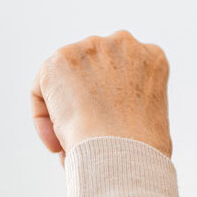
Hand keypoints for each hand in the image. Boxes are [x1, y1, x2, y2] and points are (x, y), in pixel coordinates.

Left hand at [30, 30, 172, 165]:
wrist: (123, 152)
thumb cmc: (144, 150)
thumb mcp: (154, 115)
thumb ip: (133, 101)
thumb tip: (108, 115)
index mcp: (152, 57)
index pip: (125, 70)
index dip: (112, 99)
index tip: (106, 125)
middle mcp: (123, 44)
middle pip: (93, 69)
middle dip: (86, 97)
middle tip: (84, 132)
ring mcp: (90, 49)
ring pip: (66, 78)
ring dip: (65, 107)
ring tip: (70, 142)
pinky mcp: (59, 61)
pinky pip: (42, 90)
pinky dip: (44, 117)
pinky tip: (57, 143)